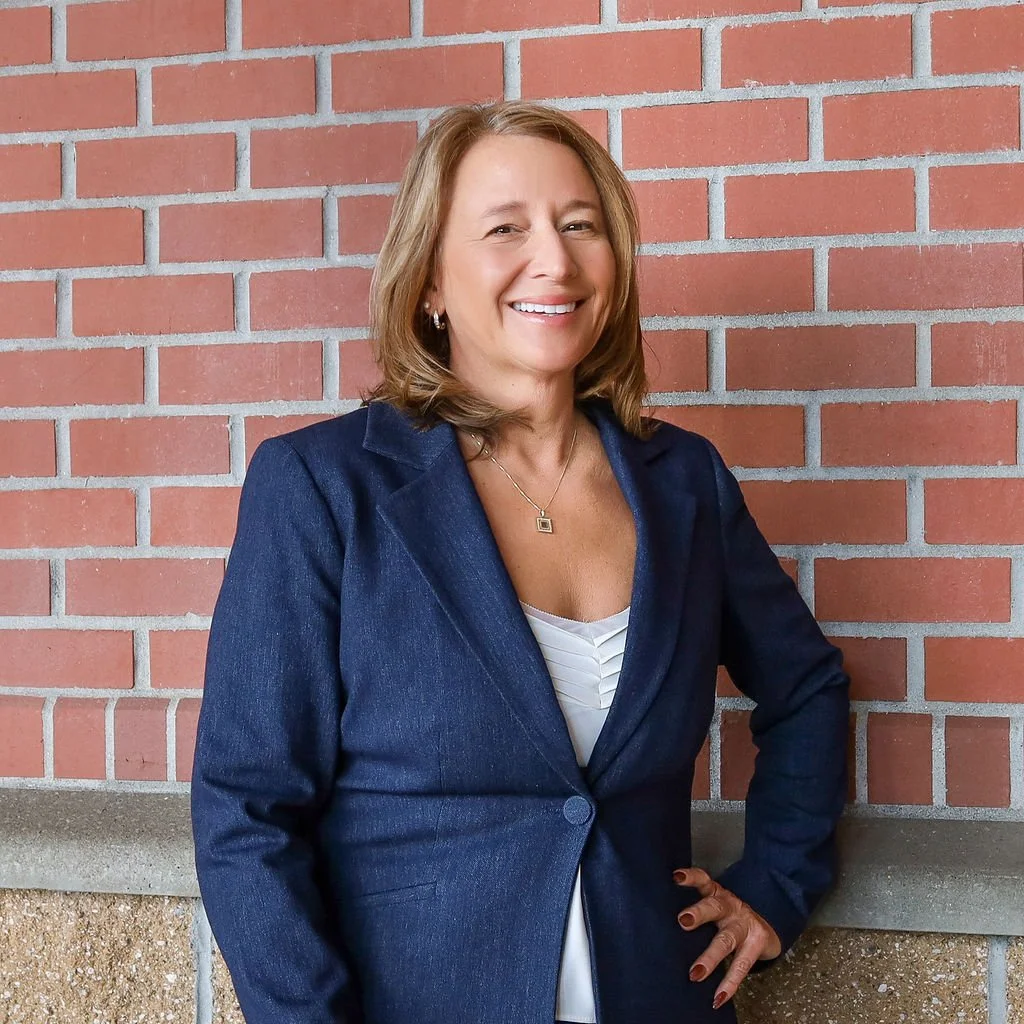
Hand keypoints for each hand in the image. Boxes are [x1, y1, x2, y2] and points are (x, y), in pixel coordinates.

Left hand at [672, 866, 781, 1009]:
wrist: (767, 924)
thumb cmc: (728, 916)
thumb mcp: (714, 905)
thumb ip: (695, 909)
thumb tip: (658, 925)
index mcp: (717, 894)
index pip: (703, 880)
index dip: (691, 877)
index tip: (676, 877)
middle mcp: (730, 907)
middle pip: (714, 907)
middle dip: (699, 913)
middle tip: (683, 921)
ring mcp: (744, 926)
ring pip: (726, 940)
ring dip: (710, 958)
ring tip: (695, 974)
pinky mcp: (756, 945)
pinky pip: (741, 966)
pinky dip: (729, 984)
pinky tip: (718, 998)